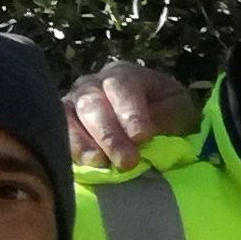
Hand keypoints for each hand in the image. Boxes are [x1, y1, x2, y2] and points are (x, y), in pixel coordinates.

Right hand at [65, 60, 198, 169]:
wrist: (153, 128)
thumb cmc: (169, 115)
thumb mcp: (180, 111)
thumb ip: (166, 116)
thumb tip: (142, 134)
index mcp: (124, 75)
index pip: (121, 86)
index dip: (129, 112)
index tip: (142, 137)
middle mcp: (93, 84)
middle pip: (93, 103)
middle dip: (109, 134)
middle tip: (126, 160)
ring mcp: (74, 103)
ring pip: (70, 116)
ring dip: (85, 142)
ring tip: (101, 163)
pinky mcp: (63, 124)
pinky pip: (60, 133)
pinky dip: (71, 148)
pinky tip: (86, 164)